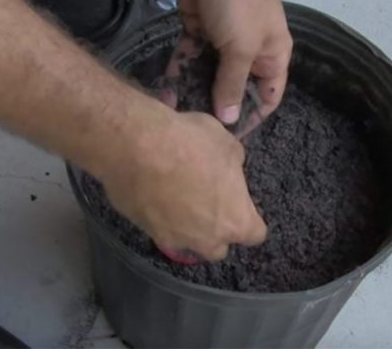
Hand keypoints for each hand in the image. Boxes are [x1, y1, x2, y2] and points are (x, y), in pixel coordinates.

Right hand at [100, 107, 266, 260]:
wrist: (137, 147)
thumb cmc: (191, 144)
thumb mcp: (226, 144)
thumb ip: (233, 165)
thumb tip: (226, 169)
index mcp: (236, 221)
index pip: (254, 235)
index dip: (248, 219)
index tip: (238, 202)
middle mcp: (207, 239)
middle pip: (219, 247)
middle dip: (216, 230)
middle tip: (208, 201)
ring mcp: (175, 239)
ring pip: (188, 243)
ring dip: (189, 229)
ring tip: (180, 200)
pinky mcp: (147, 232)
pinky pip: (161, 231)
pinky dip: (161, 218)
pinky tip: (156, 194)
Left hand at [161, 0, 292, 132]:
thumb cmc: (240, 0)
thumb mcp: (241, 47)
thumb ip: (232, 84)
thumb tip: (230, 118)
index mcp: (272, 56)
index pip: (267, 96)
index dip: (252, 117)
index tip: (231, 138)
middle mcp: (249, 51)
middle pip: (233, 88)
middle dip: (216, 107)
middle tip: (195, 129)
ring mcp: (222, 39)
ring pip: (207, 74)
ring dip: (193, 90)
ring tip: (175, 113)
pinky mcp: (197, 28)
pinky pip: (188, 57)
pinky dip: (178, 70)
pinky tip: (165, 88)